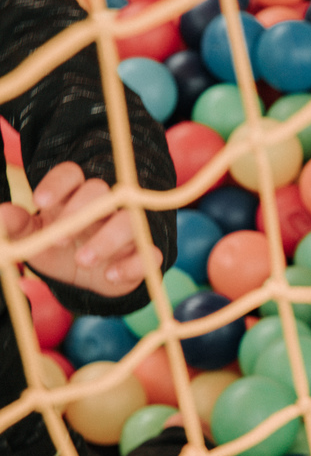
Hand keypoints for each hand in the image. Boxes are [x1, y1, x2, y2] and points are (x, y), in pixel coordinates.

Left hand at [1, 162, 158, 296]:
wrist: (88, 280)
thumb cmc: (60, 250)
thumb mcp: (33, 239)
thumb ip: (18, 226)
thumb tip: (5, 215)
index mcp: (74, 196)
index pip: (71, 175)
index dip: (57, 184)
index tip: (39, 202)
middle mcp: (104, 208)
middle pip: (101, 191)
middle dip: (80, 212)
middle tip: (57, 240)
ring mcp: (128, 230)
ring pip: (128, 221)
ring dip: (106, 239)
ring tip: (82, 261)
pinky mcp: (144, 255)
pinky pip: (150, 254)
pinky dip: (133, 264)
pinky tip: (110, 275)